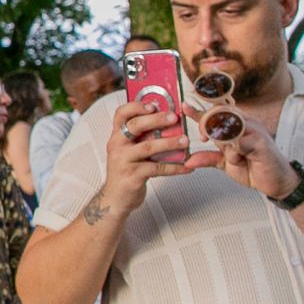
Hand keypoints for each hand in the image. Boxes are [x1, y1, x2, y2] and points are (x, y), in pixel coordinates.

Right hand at [102, 100, 193, 214]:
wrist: (115, 198)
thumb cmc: (126, 170)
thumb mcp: (129, 150)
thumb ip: (143, 137)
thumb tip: (170, 123)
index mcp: (117, 136)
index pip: (121, 114)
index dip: (136, 106)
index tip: (154, 104)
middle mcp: (117, 146)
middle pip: (135, 126)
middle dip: (157, 119)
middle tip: (175, 118)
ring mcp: (123, 161)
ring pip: (147, 147)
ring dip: (169, 143)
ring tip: (186, 141)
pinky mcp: (132, 176)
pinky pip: (157, 169)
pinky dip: (175, 167)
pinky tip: (187, 166)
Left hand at [181, 103, 299, 199]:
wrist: (277, 183)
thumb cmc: (255, 168)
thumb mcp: (226, 163)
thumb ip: (209, 158)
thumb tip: (188, 160)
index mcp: (238, 126)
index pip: (216, 113)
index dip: (200, 111)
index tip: (184, 107)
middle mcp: (247, 124)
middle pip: (221, 113)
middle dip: (207, 123)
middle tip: (202, 138)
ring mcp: (255, 131)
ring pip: (229, 126)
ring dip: (222, 141)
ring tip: (228, 155)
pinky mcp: (261, 142)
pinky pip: (240, 143)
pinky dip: (234, 153)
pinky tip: (238, 160)